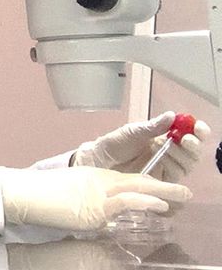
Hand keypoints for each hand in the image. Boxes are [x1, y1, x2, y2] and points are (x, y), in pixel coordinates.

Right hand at [1, 167, 190, 231]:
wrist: (23, 194)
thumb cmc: (38, 195)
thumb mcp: (68, 195)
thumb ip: (86, 202)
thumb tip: (96, 217)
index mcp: (92, 177)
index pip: (127, 180)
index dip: (148, 185)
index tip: (162, 190)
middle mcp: (98, 182)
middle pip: (138, 180)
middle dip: (163, 186)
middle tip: (183, 191)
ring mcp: (98, 193)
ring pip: (139, 187)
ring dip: (164, 192)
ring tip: (182, 196)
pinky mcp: (95, 207)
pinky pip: (127, 201)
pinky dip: (147, 201)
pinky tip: (160, 205)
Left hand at [71, 111, 211, 181]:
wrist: (100, 161)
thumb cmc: (116, 144)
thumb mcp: (133, 132)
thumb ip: (153, 126)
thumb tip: (172, 115)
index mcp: (166, 137)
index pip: (190, 134)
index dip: (198, 131)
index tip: (198, 128)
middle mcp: (170, 154)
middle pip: (193, 153)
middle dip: (193, 145)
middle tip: (184, 140)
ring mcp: (166, 169)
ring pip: (186, 166)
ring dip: (181, 156)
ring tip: (165, 148)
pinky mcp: (160, 184)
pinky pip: (175, 180)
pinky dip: (173, 170)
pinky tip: (164, 163)